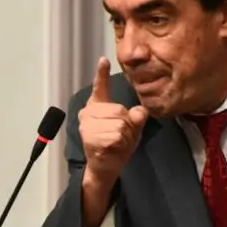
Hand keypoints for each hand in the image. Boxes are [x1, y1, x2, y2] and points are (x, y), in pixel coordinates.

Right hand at [79, 57, 148, 186]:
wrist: (106, 167)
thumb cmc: (118, 145)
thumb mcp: (133, 128)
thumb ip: (137, 118)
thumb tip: (139, 112)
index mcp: (98, 105)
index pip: (100, 87)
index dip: (101, 73)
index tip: (103, 60)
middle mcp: (88, 112)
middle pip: (120, 111)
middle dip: (127, 126)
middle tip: (119, 137)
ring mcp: (86, 124)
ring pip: (119, 124)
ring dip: (123, 137)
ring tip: (114, 143)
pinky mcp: (89, 137)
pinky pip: (116, 136)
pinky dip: (119, 145)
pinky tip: (111, 148)